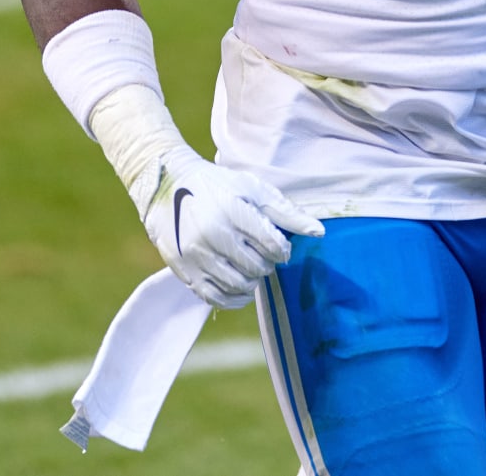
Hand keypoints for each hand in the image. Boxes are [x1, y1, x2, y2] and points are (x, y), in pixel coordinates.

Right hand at [138, 147, 323, 308]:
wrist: (167, 186)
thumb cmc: (217, 186)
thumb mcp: (253, 189)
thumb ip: (286, 212)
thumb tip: (319, 232)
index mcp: (233, 211)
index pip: (274, 246)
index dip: (283, 250)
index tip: (278, 246)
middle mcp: (213, 235)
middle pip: (258, 267)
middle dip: (267, 264)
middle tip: (263, 255)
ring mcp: (196, 255)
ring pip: (239, 285)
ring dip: (252, 281)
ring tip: (251, 268)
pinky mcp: (184, 270)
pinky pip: (215, 298)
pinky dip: (233, 299)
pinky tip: (240, 289)